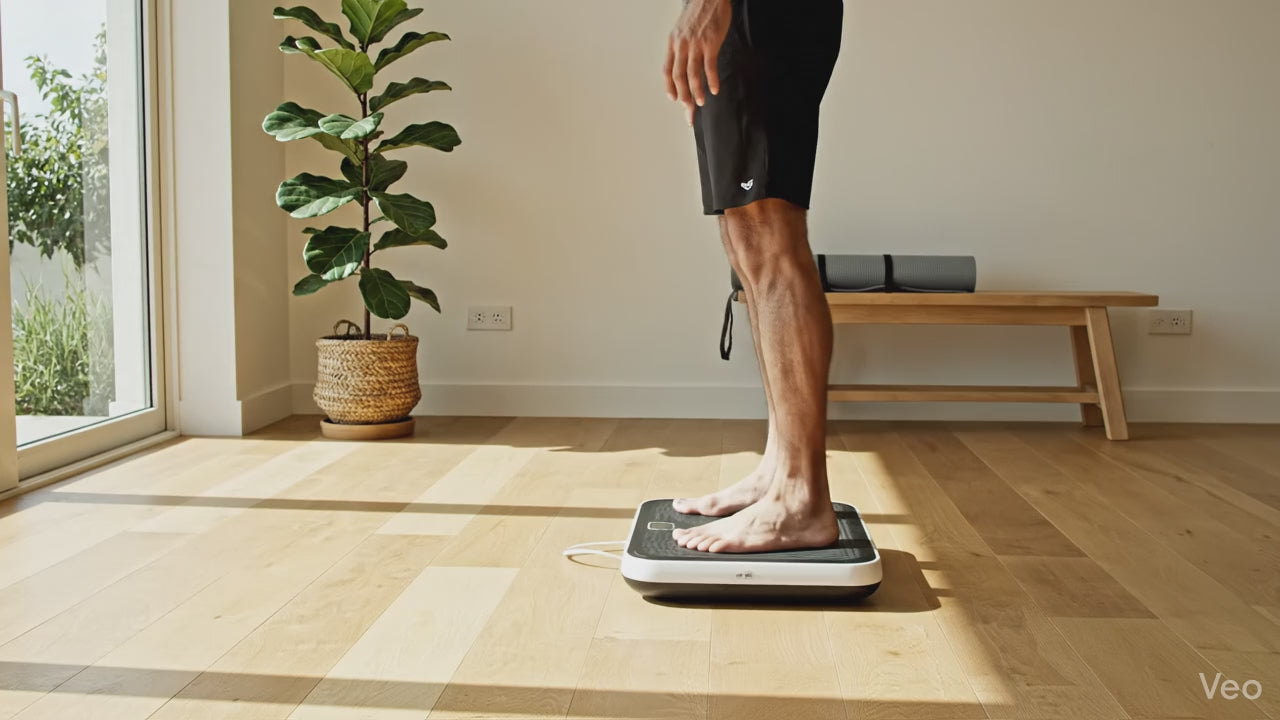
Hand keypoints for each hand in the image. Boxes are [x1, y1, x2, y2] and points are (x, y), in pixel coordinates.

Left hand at [664, 0, 731, 125]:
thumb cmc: (698, 14)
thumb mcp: (682, 30)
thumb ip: (681, 47)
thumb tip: (683, 66)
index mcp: (673, 43)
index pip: (667, 71)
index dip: (670, 88)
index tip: (674, 100)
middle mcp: (681, 45)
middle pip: (679, 77)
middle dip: (683, 96)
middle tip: (689, 110)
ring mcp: (696, 44)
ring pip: (692, 74)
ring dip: (696, 92)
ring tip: (700, 103)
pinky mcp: (710, 42)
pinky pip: (709, 66)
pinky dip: (712, 80)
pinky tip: (715, 90)